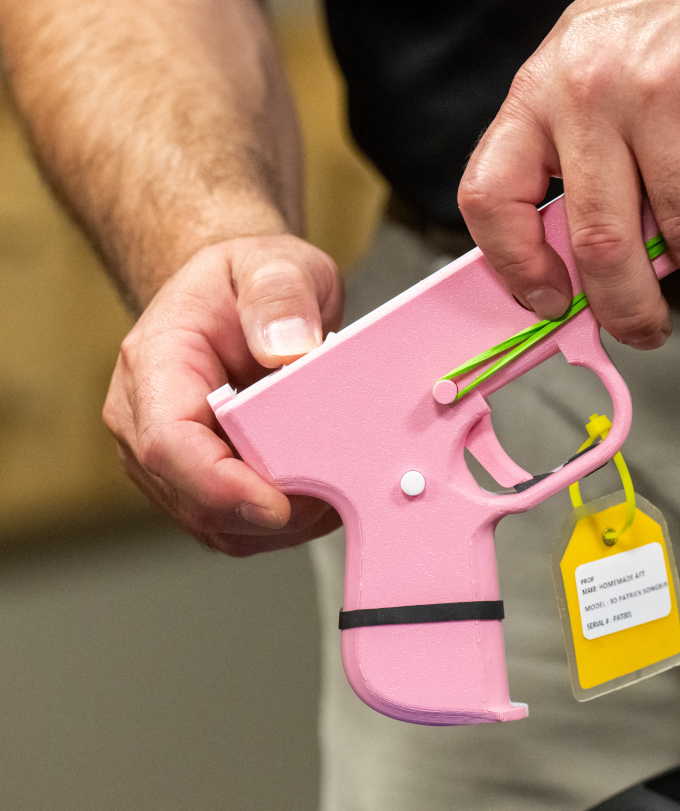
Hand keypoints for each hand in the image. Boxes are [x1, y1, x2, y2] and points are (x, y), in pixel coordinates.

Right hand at [103, 235, 344, 555]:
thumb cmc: (249, 280)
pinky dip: (280, 525)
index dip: (221, 485)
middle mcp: (145, 418)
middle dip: (266, 511)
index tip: (278, 503)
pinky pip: (233, 525)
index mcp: (155, 365)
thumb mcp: (275, 265)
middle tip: (336, 493)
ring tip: (336, 491)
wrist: (239, 294)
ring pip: (213, 523)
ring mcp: (167, 457)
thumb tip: (288, 350)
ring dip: (278, 524)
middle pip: (192, 497)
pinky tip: (320, 498)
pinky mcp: (197, 480)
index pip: (168, 442)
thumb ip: (281, 298)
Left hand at [459, 0, 679, 348]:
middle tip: (649, 328)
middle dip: (630, 310)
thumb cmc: (659, 41)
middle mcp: (590, 90)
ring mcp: (661, 88)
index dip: (515, 268)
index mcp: (538, 94)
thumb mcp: (587, 87)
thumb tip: (586, 275)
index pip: (492, 195)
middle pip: (601, 242)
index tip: (550, 303)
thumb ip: (578, 168)